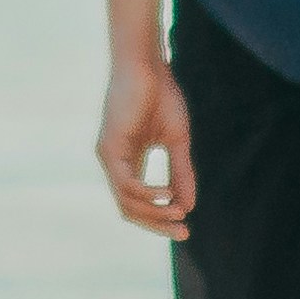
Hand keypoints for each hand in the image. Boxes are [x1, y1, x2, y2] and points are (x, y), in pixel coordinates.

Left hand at [96, 45, 196, 236]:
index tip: (185, 228)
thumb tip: (189, 206)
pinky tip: (167, 195)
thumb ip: (181, 173)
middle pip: (130, 210)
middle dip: (157, 224)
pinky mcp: (109, 148)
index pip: (138, 203)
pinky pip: (126, 183)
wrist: (147, 65)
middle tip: (183, 233)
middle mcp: (115, 164)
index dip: (160, 220)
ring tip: (178, 212)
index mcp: (130, 163)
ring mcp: (109, 157)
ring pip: (126, 202)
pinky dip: (148, 194)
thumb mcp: (177, 141)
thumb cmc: (161, 96)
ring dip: (154, 212)